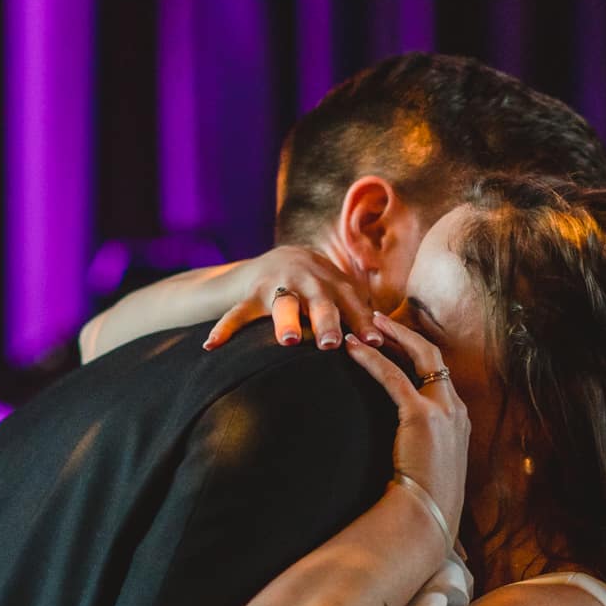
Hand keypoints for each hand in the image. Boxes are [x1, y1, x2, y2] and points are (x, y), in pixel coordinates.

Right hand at [202, 245, 382, 351]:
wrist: (278, 259)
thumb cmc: (319, 288)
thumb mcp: (340, 293)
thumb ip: (360, 313)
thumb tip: (394, 343)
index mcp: (334, 283)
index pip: (353, 304)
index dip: (364, 322)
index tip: (374, 344)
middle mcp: (308, 281)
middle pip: (320, 302)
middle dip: (326, 322)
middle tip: (332, 344)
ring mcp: (278, 286)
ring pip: (283, 306)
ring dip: (286, 323)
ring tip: (289, 341)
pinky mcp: (251, 294)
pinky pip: (237, 314)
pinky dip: (224, 329)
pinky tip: (211, 346)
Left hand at [343, 315, 467, 531]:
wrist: (427, 518)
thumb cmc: (424, 503)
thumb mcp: (428, 471)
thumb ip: (419, 453)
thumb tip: (400, 456)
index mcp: (460, 422)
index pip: (440, 375)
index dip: (416, 354)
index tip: (393, 343)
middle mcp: (458, 411)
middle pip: (434, 357)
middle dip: (406, 334)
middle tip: (378, 319)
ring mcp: (444, 411)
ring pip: (419, 356)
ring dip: (391, 336)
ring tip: (365, 322)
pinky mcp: (422, 416)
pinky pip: (394, 376)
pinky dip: (372, 359)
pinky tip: (352, 350)